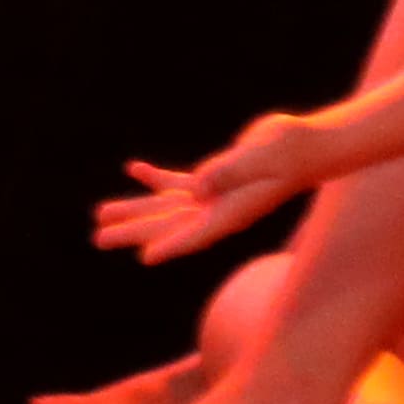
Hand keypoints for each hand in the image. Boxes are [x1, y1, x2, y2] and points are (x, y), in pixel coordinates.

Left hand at [91, 113, 320, 263]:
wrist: (305, 146)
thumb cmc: (289, 152)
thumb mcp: (260, 158)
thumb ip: (229, 172)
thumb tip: (196, 187)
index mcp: (232, 213)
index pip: (197, 234)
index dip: (172, 246)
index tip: (146, 258)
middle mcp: (217, 210)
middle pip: (168, 225)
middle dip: (133, 231)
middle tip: (98, 239)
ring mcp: (213, 196)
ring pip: (165, 207)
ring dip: (134, 209)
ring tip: (99, 214)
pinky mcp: (212, 178)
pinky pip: (176, 183)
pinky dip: (154, 178)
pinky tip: (134, 169)